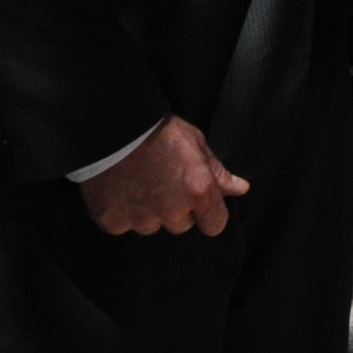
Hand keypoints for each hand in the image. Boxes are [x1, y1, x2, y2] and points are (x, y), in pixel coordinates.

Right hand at [81, 115, 249, 236]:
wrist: (111, 126)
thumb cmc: (158, 130)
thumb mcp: (195, 143)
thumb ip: (217, 172)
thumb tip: (240, 189)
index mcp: (198, 190)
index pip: (215, 225)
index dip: (208, 214)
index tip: (199, 201)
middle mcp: (172, 211)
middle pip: (181, 225)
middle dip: (175, 209)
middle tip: (161, 181)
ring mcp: (141, 219)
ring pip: (151, 226)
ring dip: (148, 212)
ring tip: (137, 182)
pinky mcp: (112, 222)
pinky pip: (122, 225)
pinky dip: (120, 212)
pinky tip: (117, 188)